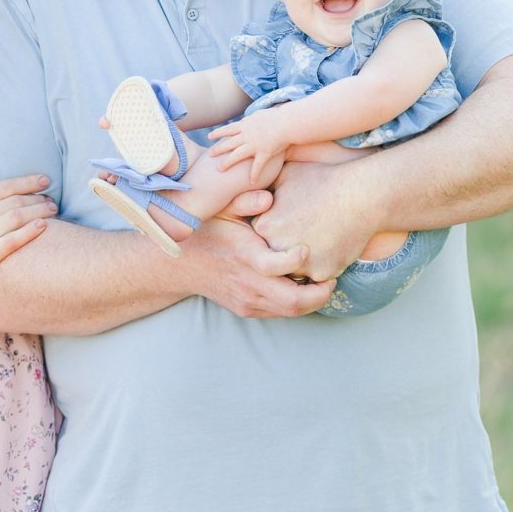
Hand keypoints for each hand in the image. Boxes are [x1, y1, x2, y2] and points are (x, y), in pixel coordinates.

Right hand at [0, 158, 53, 289]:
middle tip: (52, 198)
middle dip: (38, 198)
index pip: (6, 186)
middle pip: (15, 202)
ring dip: (39, 212)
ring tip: (52, 210)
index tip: (45, 180)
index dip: (29, 182)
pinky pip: (12, 242)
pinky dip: (30, 233)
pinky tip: (43, 226)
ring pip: (17, 219)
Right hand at [178, 211, 333, 317]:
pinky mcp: (248, 309)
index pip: (275, 267)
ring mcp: (248, 301)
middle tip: (333, 277)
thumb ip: (243, 200)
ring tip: (325, 283)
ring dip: (313, 301)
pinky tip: (306, 288)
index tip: (308, 248)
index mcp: (244, 257)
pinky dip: (298, 304)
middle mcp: (248, 284)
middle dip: (320, 292)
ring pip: (290, 311)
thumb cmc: (206, 232)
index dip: (297, 260)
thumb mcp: (220, 209)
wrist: (179, 267)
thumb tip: (268, 198)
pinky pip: (280, 313)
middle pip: (293, 301)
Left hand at [207, 110, 288, 183]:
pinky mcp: (264, 153)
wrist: (288, 122)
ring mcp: (255, 145)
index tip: (209, 136)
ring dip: (227, 162)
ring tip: (219, 169)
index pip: (228, 129)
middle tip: (210, 154)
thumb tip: (246, 119)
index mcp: (246, 125)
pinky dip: (254, 174)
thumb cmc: (277, 117)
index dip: (218, 133)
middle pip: (229, 143)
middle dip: (218, 149)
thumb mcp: (261, 114)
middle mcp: (247, 135)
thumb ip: (252, 118)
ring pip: (237, 155)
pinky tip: (251, 182)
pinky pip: (257, 166)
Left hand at [252, 158, 379, 282]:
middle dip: (285, 248)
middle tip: (304, 234)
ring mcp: (298, 263)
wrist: (361, 194)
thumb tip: (253, 189)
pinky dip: (325, 264)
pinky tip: (334, 246)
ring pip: (294, 269)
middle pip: (275, 256)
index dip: (277, 227)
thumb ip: (264, 186)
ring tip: (319, 240)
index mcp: (264, 226)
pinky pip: (318, 274)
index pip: (262, 236)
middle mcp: (276, 248)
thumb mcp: (287, 174)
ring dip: (303, 261)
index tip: (291, 219)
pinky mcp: (321, 272)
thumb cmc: (324, 179)